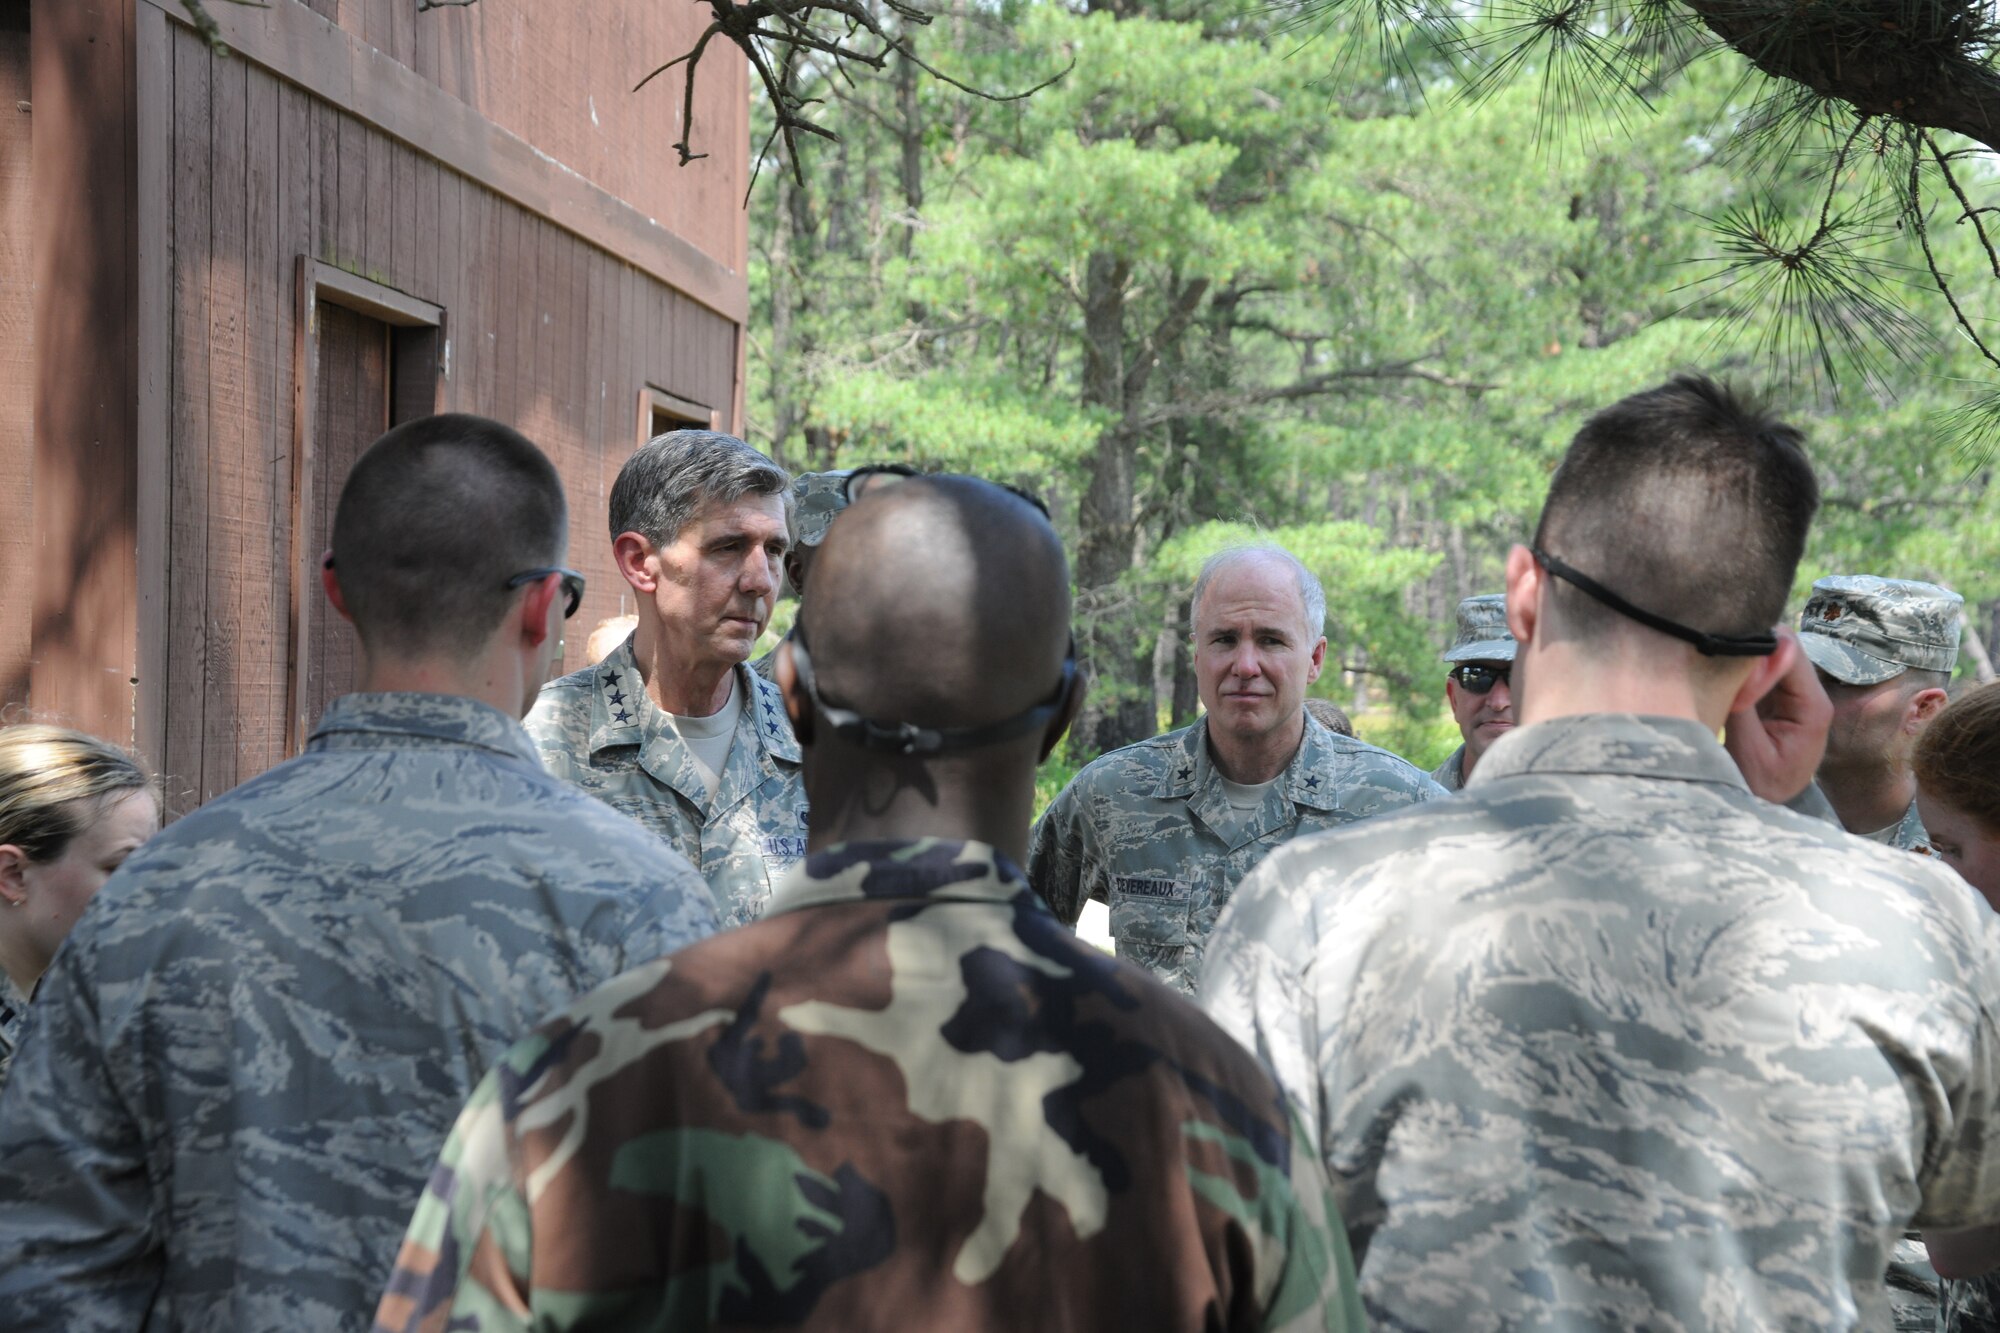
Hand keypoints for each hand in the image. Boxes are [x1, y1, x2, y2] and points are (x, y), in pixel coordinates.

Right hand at [1724, 627, 1830, 803]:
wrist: (1765, 808)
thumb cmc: (1758, 787)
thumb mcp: (1748, 750)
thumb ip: (1746, 702)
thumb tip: (1741, 657)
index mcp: (1814, 708)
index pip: (1790, 652)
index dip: (1757, 647)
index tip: (1726, 660)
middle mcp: (1810, 695)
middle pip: (1781, 647)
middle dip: (1749, 646)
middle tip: (1716, 659)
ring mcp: (1793, 694)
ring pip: (1768, 653)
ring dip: (1742, 656)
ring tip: (1715, 667)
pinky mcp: (1776, 696)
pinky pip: (1758, 667)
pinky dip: (1739, 667)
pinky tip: (1720, 676)